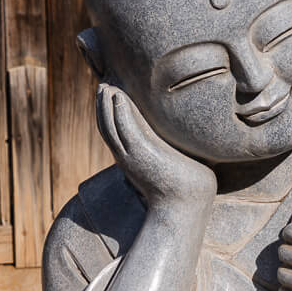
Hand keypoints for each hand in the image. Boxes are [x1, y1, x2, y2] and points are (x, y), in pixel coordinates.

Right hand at [96, 84, 215, 212]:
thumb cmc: (187, 186)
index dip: (110, 114)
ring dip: (106, 106)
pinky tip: (119, 97)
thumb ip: (173, 149)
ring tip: (105, 87)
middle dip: (102, 107)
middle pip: (108, 128)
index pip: (116, 133)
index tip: (110, 94)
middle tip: (102, 86)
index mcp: (135, 158)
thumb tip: (189, 139)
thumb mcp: (174, 161)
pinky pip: (125, 130)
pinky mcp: (140, 154)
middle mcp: (128, 157)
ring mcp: (132, 155)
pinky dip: (120, 113)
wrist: (186, 204)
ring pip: (111, 127)